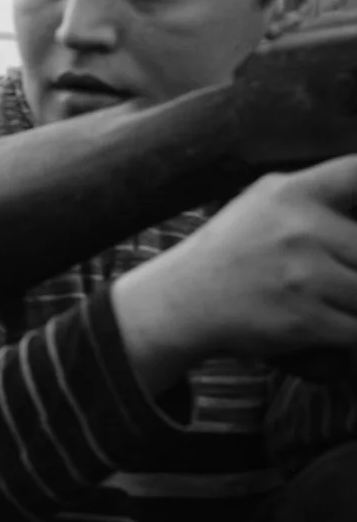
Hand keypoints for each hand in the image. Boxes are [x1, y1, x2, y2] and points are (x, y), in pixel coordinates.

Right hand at [113, 156, 356, 387]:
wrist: (181, 301)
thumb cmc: (233, 248)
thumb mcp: (266, 200)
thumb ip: (321, 191)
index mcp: (294, 192)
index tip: (353, 221)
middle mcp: (301, 229)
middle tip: (342, 270)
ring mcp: (302, 276)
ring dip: (354, 299)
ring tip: (335, 296)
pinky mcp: (303, 320)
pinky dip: (350, 330)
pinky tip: (333, 322)